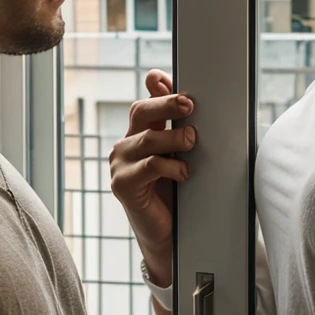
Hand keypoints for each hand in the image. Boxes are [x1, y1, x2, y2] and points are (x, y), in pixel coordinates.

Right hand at [109, 70, 196, 283]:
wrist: (168, 235)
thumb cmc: (177, 195)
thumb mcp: (182, 158)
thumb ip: (183, 132)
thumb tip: (194, 104)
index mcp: (142, 134)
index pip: (146, 102)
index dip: (156, 89)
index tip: (166, 78)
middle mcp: (127, 145)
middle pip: (141, 111)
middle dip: (166, 103)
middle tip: (189, 105)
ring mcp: (121, 164)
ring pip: (147, 138)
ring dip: (173, 137)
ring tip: (191, 141)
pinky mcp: (122, 184)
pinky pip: (148, 166)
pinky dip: (169, 166)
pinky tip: (183, 173)